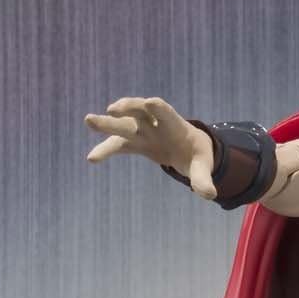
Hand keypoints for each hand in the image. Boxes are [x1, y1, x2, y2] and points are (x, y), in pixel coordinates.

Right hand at [84, 96, 216, 198]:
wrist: (189, 149)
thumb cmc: (197, 154)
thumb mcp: (203, 166)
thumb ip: (203, 179)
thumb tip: (209, 194)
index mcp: (175, 125)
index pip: (166, 112)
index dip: (159, 108)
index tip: (150, 103)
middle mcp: (156, 124)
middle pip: (139, 113)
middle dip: (127, 109)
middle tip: (112, 109)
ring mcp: (143, 132)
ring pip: (124, 125)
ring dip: (108, 123)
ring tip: (89, 120)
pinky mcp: (136, 142)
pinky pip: (119, 145)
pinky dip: (106, 150)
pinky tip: (92, 158)